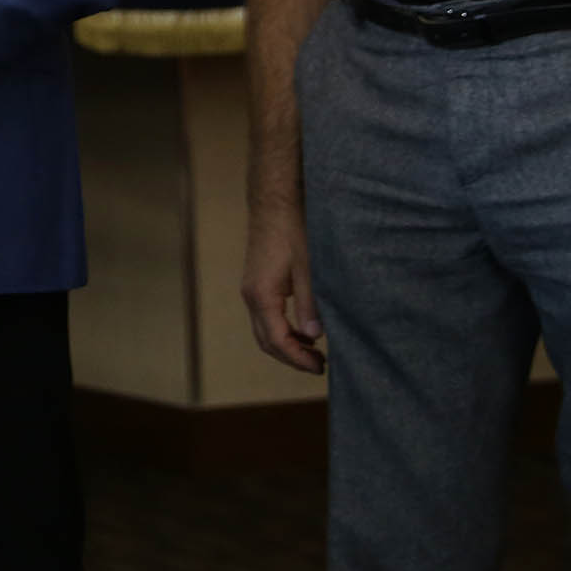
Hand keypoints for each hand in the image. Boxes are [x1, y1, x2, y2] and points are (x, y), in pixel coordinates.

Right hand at [240, 196, 324, 373]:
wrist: (275, 203)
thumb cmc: (293, 231)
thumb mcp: (309, 269)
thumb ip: (310, 304)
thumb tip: (315, 336)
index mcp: (261, 295)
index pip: (277, 340)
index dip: (298, 359)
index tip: (320, 368)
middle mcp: (250, 296)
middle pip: (266, 341)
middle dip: (291, 357)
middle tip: (319, 366)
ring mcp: (250, 289)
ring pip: (264, 330)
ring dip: (286, 345)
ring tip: (314, 352)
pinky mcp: (256, 283)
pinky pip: (265, 317)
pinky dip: (283, 329)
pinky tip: (304, 329)